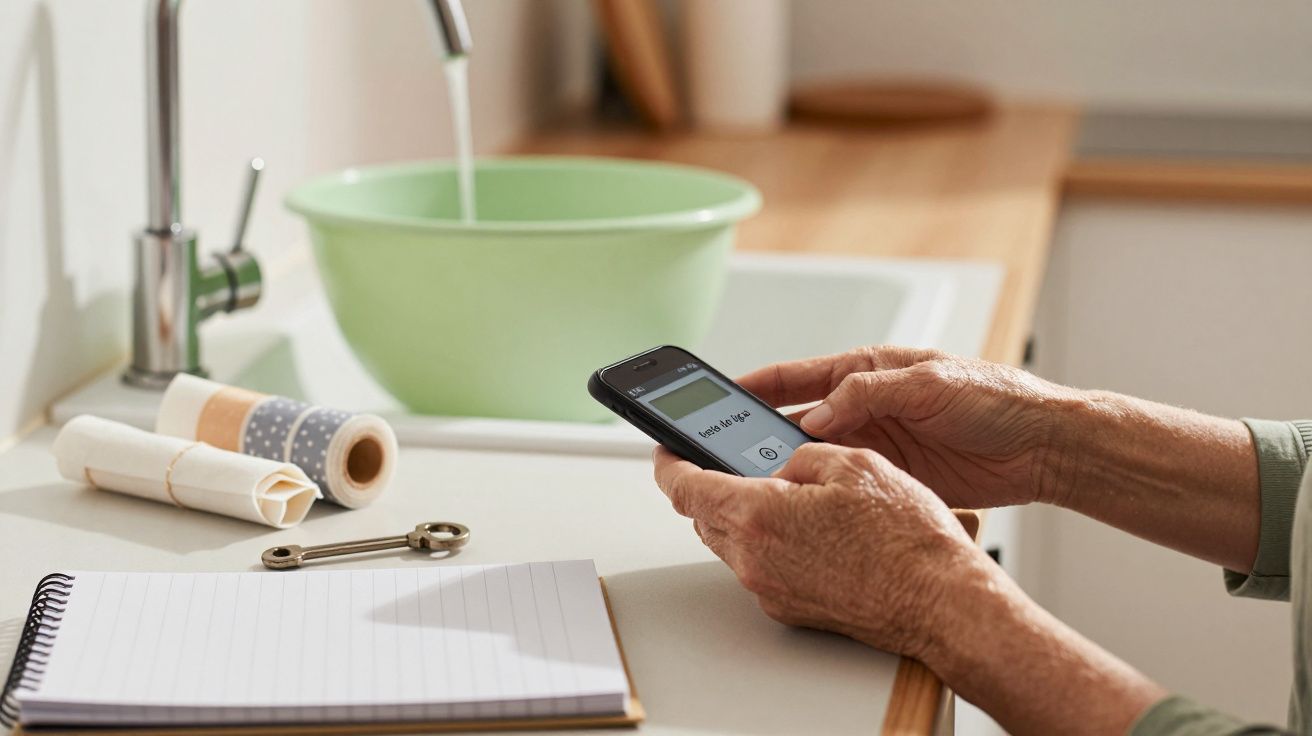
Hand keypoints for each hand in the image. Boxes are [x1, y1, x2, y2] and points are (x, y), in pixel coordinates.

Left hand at [652, 442, 986, 659]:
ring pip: (732, 543)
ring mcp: (771, 590)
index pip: (684, 486)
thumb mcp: (853, 462)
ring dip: (743, 515)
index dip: (668, 461)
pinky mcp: (791, 608)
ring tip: (783, 490)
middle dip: (710, 485)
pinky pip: (761, 568)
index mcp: (757, 514)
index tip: (665, 448)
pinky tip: (808, 527)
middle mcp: (754, 558)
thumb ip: (801, 455)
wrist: (940, 601)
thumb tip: (784, 462)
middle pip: (704, 517)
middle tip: (730, 462)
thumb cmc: (906, 539)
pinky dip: (770, 543)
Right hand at [738, 347, 1081, 508]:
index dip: (754, 385)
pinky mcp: (889, 478)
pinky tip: (798, 504)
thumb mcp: (927, 383)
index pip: (795, 377)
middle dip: (757, 434)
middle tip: (722, 451)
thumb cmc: (996, 397)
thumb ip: (868, 394)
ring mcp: (875, 445)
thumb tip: (817, 416)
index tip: (715, 396)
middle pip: (795, 420)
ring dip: (786, 467)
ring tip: (752, 481)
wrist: (1043, 446)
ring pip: (813, 456)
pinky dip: (818, 493)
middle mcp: (864, 407)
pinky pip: (841, 484)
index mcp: (867, 371)